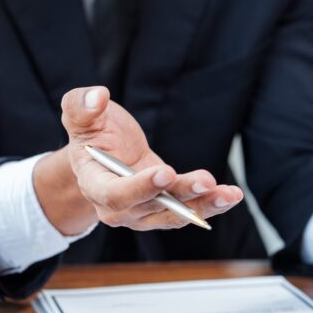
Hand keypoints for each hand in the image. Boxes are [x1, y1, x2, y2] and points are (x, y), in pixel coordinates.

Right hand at [57, 86, 242, 230]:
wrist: (104, 154)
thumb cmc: (93, 133)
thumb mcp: (80, 114)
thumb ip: (81, 105)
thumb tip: (98, 97)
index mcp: (94, 185)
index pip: (115, 194)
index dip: (140, 187)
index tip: (166, 171)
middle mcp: (119, 208)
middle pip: (151, 208)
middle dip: (180, 196)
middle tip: (205, 180)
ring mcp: (144, 213)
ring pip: (174, 215)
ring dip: (203, 205)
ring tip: (228, 194)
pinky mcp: (165, 208)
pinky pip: (188, 210)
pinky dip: (210, 203)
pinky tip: (231, 194)